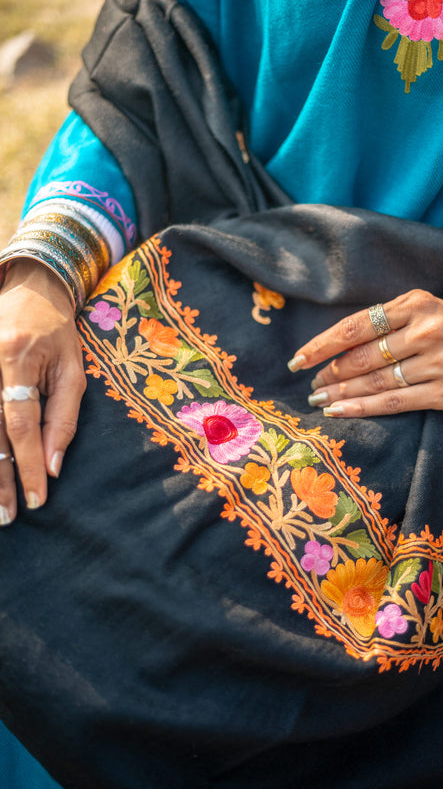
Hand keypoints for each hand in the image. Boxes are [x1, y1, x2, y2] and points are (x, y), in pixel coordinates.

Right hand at [0, 259, 85, 522]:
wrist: (28, 289)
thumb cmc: (57, 332)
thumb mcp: (72, 370)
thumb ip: (64, 416)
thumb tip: (54, 465)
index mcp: (16, 361)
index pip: (21, 425)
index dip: (29, 464)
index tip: (36, 499)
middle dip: (0, 478)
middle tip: (8, 516)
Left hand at [287, 288, 442, 417]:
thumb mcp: (423, 308)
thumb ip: (385, 321)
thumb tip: (335, 348)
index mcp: (415, 304)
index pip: (355, 326)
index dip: (322, 345)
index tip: (298, 359)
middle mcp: (427, 331)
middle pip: (362, 357)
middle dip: (330, 374)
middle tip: (311, 384)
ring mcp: (439, 363)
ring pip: (375, 382)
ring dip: (340, 393)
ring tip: (319, 399)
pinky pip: (394, 402)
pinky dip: (362, 408)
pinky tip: (339, 411)